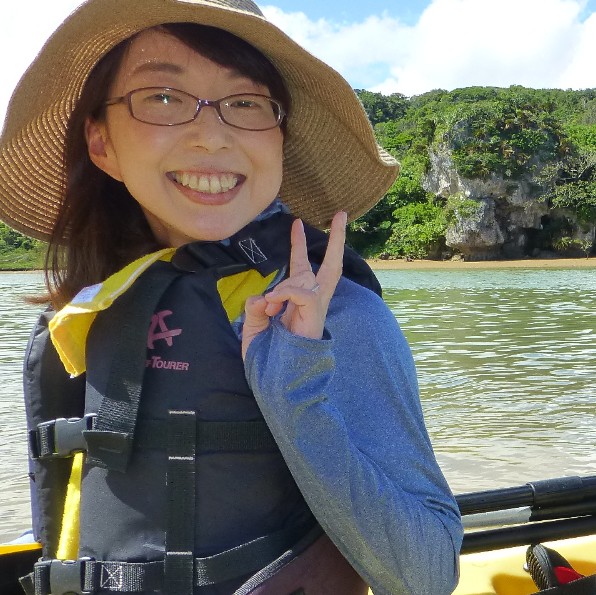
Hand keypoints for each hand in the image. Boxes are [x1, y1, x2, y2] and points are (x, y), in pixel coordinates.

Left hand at [241, 213, 345, 360]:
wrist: (278, 380)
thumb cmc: (268, 357)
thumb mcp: (254, 327)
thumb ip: (256, 308)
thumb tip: (264, 296)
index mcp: (298, 302)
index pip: (301, 268)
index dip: (299, 246)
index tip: (296, 223)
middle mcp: (312, 302)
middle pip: (330, 266)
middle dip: (336, 240)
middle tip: (342, 214)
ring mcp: (316, 309)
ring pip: (305, 278)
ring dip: (283, 288)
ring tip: (270, 306)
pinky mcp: (315, 316)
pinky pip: (302, 292)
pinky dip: (286, 293)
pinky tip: (276, 303)